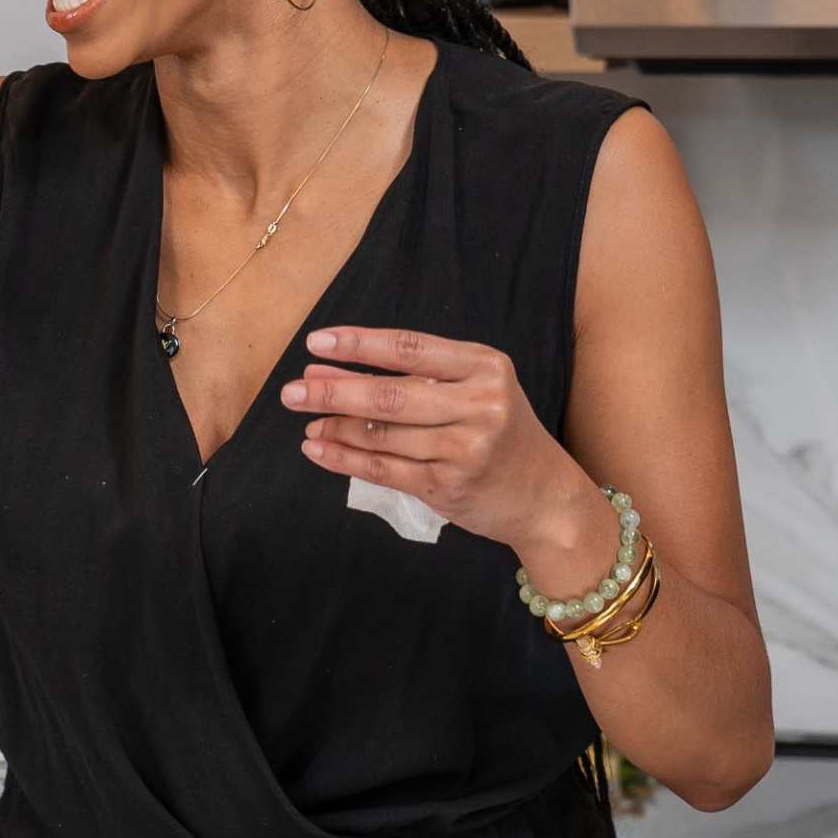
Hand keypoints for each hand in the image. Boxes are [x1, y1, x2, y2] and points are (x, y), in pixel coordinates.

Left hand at [283, 327, 614, 592]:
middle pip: (390, 395)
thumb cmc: (500, 433)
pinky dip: (344, 459)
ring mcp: (464, 449)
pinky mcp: (448, 486)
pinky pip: (384, 469)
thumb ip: (416, 378)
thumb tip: (330, 369)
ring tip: (307, 419)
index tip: (317, 342)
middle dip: (334, 392)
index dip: (359, 344)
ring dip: (335, 427)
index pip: (410, 349)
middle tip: (293, 390)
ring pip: (382, 436)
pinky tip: (317, 448)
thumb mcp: (477, 390)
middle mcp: (479, 405)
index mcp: (484, 367)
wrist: (544, 495)